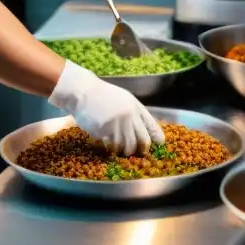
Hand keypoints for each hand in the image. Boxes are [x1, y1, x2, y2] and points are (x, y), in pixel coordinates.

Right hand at [47, 61, 163, 154]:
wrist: (83, 92)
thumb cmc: (103, 95)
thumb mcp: (124, 98)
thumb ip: (134, 112)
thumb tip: (145, 129)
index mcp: (135, 107)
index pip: (151, 125)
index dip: (157, 136)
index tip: (160, 143)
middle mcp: (129, 116)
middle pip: (142, 140)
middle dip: (141, 149)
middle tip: (138, 153)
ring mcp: (117, 124)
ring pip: (127, 146)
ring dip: (124, 151)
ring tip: (120, 150)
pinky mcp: (104, 131)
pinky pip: (111, 145)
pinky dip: (110, 147)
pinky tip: (107, 144)